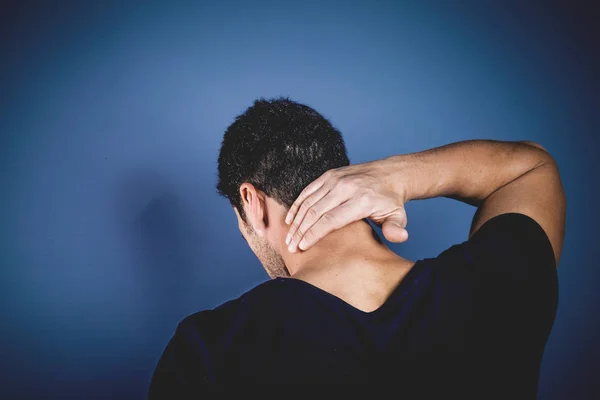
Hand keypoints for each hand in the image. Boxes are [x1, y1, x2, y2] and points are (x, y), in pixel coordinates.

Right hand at [284, 159, 408, 252]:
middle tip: (291, 247)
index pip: (330, 220)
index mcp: (360, 200)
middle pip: (315, 212)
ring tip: (288, 238)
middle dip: (300, 231)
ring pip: (308, 202)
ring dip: (296, 221)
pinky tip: (290, 220)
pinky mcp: (329, 175)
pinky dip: (297, 205)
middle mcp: (345, 188)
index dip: (313, 234)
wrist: (391, 173)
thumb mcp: (398, 216)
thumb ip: (396, 229)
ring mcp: (335, 179)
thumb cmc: (391, 200)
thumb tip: (399, 238)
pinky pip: (308, 191)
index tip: (302, 247)